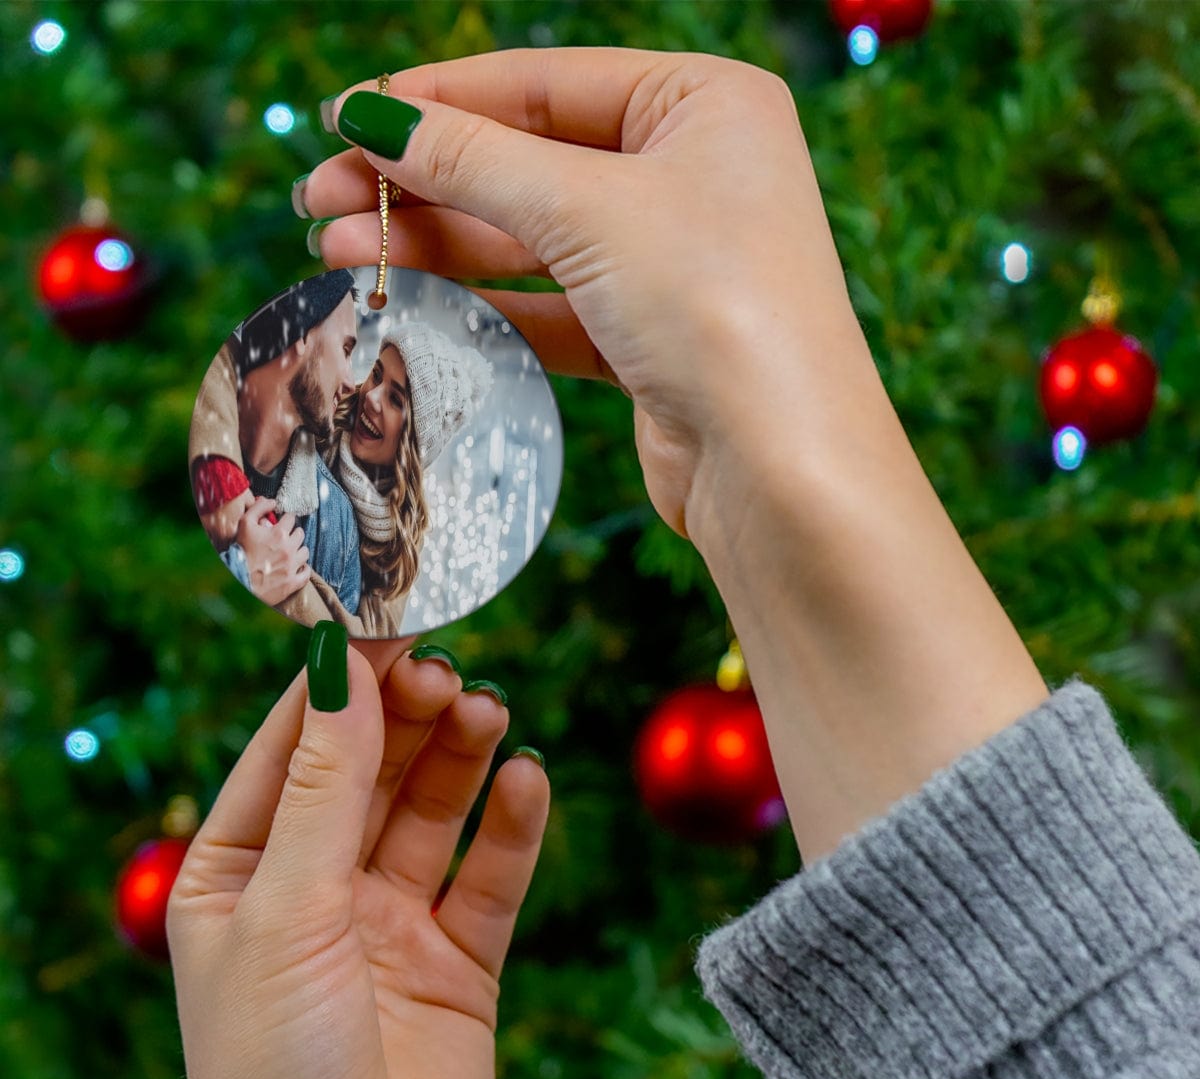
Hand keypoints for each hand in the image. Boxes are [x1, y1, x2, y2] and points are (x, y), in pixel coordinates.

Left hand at [167, 637, 549, 1078]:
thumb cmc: (275, 1074)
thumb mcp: (286, 910)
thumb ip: (324, 787)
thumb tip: (342, 669)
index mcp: (240, 875)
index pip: (292, 750)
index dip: (338, 687)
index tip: (385, 624)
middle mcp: (315, 891)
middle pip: (371, 771)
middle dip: (407, 718)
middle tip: (448, 672)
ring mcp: (389, 925)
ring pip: (433, 812)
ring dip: (461, 757)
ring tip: (489, 712)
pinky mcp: (458, 962)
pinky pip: (490, 876)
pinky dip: (512, 826)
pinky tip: (528, 780)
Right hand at [237, 498, 310, 604]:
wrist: (237, 578)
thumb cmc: (240, 551)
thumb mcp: (245, 524)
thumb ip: (258, 508)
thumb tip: (271, 501)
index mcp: (280, 533)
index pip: (291, 518)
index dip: (285, 519)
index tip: (282, 523)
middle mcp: (289, 548)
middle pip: (300, 534)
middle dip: (293, 533)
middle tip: (285, 537)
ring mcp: (292, 566)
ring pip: (305, 552)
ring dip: (298, 550)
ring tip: (290, 552)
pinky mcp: (293, 581)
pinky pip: (306, 573)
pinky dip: (303, 569)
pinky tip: (297, 567)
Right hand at [302, 49, 872, 542]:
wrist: (780, 467)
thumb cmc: (715, 306)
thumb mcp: (587, 209)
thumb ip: (475, 160)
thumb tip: (373, 117)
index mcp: (704, 104)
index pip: (544, 83)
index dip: (437, 100)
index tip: (345, 118)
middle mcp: (693, 174)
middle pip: (529, 162)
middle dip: (423, 181)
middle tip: (320, 199)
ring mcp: (672, 261)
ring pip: (532, 239)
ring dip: (438, 245)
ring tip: (338, 252)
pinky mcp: (651, 339)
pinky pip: (551, 307)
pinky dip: (484, 305)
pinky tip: (411, 302)